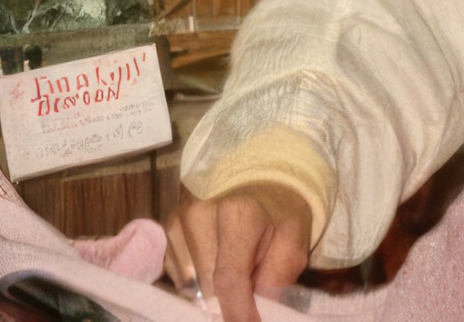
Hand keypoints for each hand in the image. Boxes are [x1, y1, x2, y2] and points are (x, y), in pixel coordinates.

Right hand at [166, 183, 311, 321]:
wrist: (259, 158)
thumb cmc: (283, 198)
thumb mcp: (295, 235)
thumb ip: (277, 276)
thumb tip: (255, 312)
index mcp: (237, 213)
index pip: (229, 279)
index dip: (238, 313)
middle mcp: (199, 214)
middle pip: (208, 286)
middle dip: (230, 300)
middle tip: (252, 289)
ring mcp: (178, 219)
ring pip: (190, 283)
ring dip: (213, 288)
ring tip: (239, 266)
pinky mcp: (168, 226)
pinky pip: (180, 271)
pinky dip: (199, 277)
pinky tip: (218, 258)